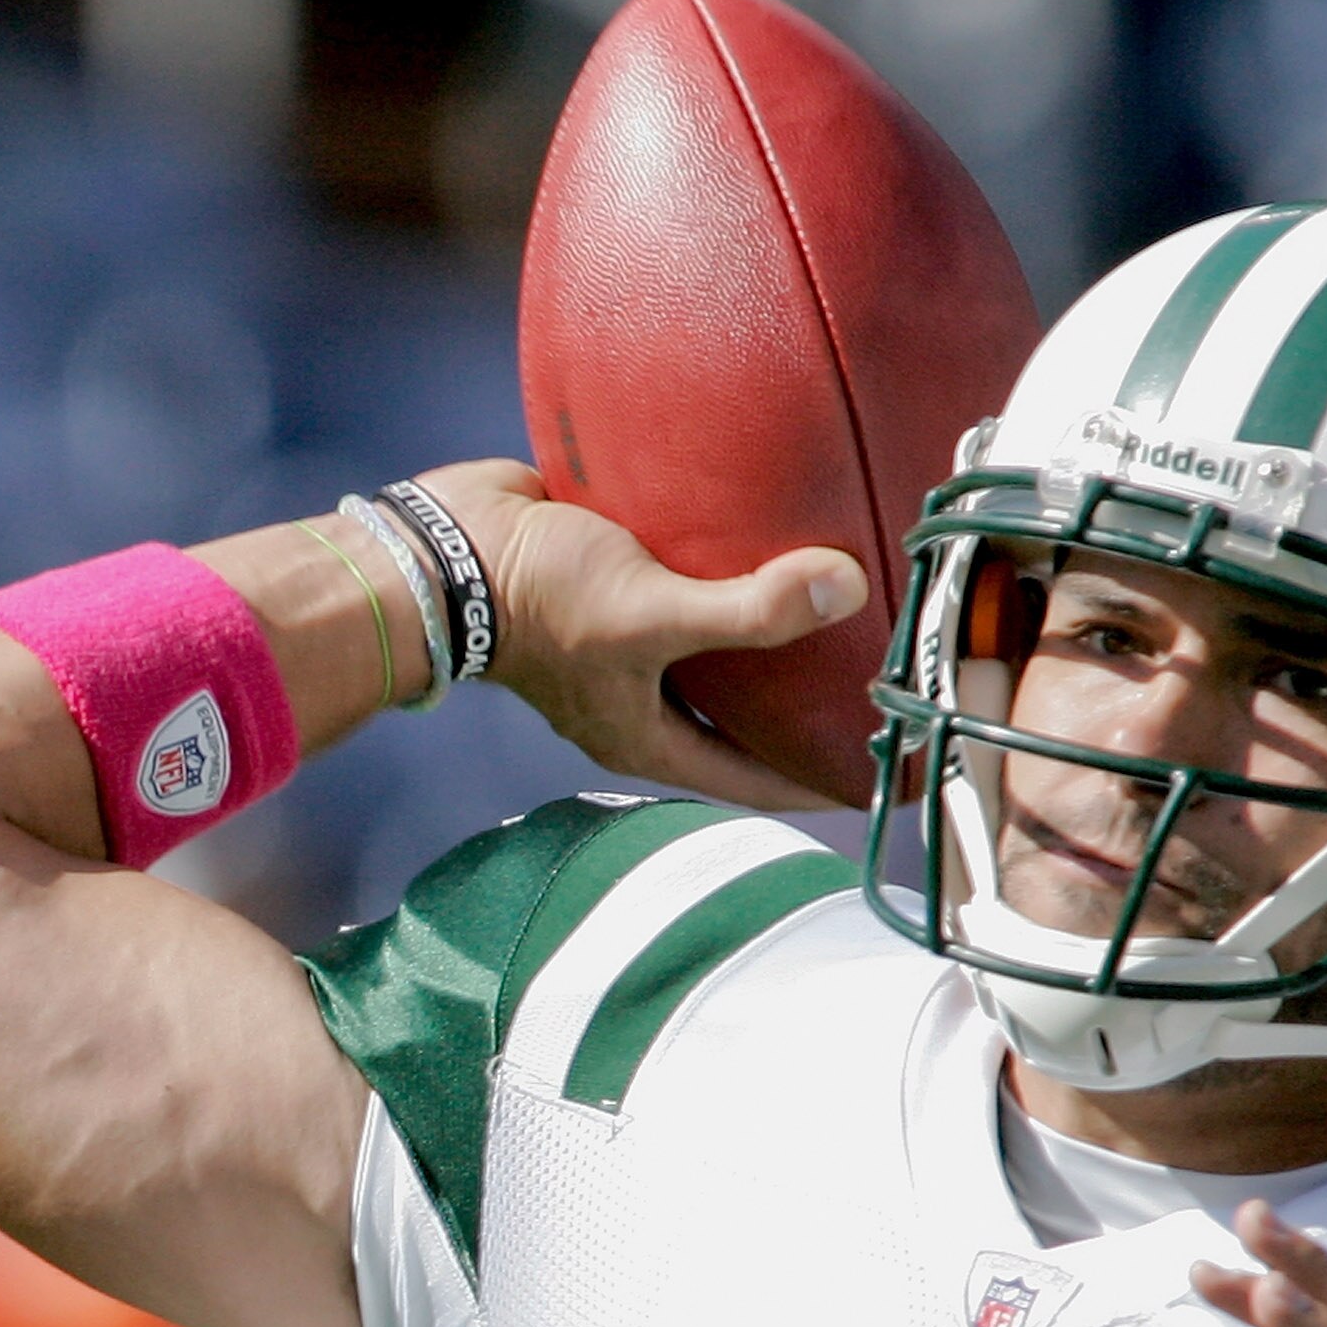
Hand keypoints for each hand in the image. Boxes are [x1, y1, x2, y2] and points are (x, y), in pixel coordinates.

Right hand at [415, 459, 867, 809]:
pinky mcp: (615, 587)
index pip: (757, 780)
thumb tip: (847, 590)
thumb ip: (747, 609)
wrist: (444, 546)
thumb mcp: (652, 614)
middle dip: (803, 711)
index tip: (883, 779)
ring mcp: (626, 646)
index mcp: (651, 738)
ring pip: (715, 656)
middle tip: (878, 688)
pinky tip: (773, 544)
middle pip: (742, 722)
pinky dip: (727, 577)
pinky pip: (686, 592)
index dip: (821, 781)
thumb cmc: (539, 599)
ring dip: (768, 637)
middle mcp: (642, 701)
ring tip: (840, 615)